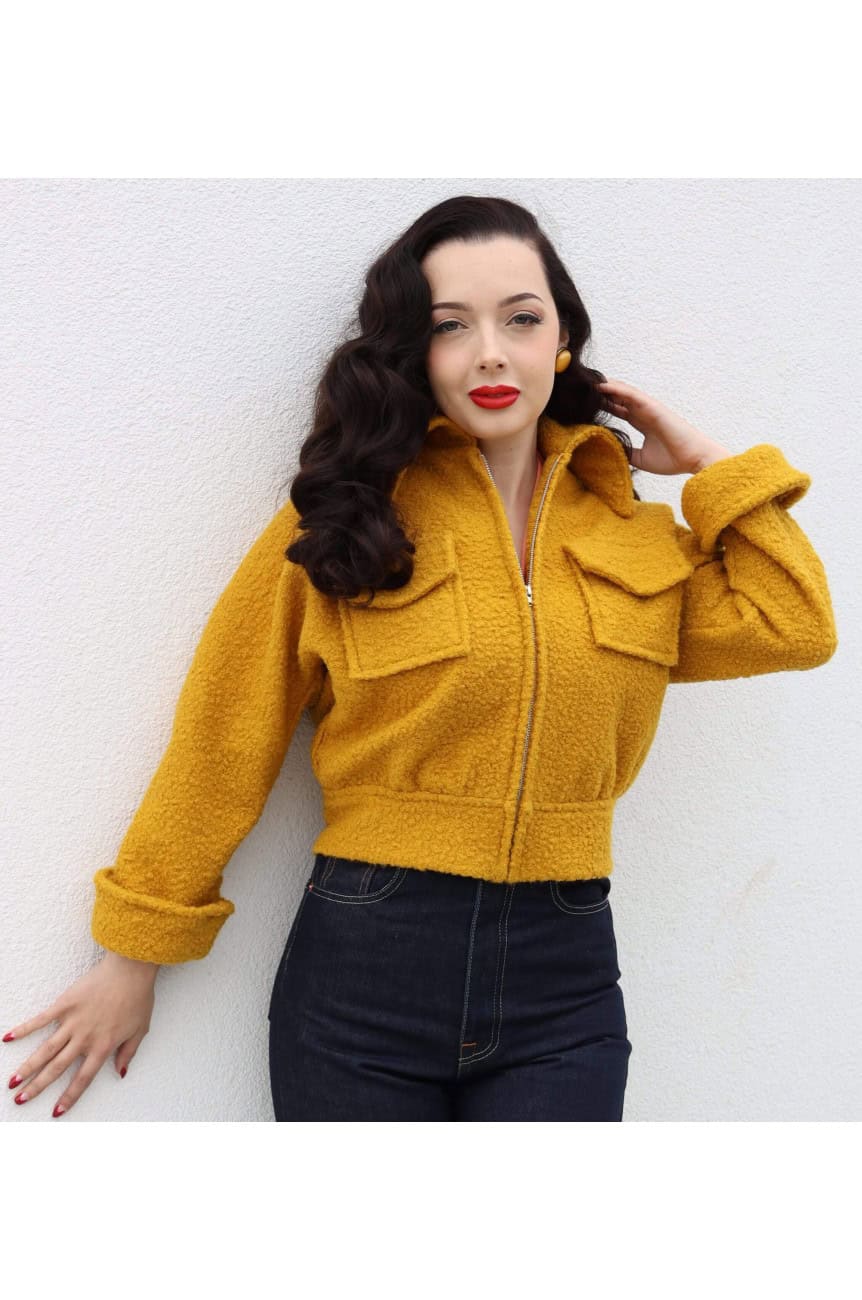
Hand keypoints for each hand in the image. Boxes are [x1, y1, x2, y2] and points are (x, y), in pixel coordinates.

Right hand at [3, 950, 158, 1116]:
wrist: (132, 969)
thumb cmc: (139, 997)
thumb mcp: (140, 1029)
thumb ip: (128, 1053)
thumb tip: (120, 1072)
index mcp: (103, 1047)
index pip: (83, 1079)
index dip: (69, 1097)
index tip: (56, 1111)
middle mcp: (85, 1038)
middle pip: (56, 1068)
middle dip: (37, 1086)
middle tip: (21, 1099)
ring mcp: (73, 1021)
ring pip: (45, 1050)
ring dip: (27, 1067)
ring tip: (12, 1081)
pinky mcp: (65, 1003)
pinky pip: (41, 1019)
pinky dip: (24, 1029)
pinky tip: (9, 1038)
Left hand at [596, 378, 729, 474]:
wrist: (693, 459)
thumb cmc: (673, 459)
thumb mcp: (641, 458)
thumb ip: (626, 452)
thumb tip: (609, 452)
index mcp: (642, 422)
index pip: (619, 409)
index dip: (603, 405)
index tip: (585, 403)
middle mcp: (644, 412)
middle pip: (618, 397)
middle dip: (601, 393)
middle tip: (581, 388)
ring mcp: (649, 407)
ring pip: (623, 392)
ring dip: (605, 386)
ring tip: (586, 382)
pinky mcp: (653, 407)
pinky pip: (632, 395)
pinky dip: (616, 389)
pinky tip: (601, 386)